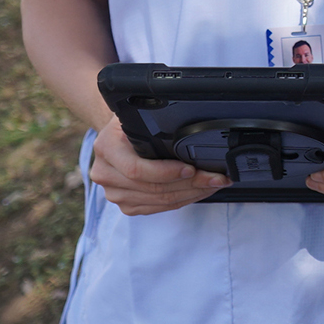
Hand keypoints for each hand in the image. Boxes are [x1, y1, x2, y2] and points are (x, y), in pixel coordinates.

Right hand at [86, 116, 224, 215]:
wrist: (116, 136)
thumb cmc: (130, 123)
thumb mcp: (137, 115)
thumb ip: (152, 123)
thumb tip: (188, 123)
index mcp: (107, 149)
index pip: (137, 170)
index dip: (167, 172)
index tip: (192, 168)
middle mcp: (106, 175)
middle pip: (154, 188)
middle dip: (192, 184)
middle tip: (217, 178)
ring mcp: (115, 194)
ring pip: (160, 201)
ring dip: (192, 194)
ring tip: (214, 184)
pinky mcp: (127, 206)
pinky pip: (159, 207)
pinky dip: (183, 200)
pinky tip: (199, 191)